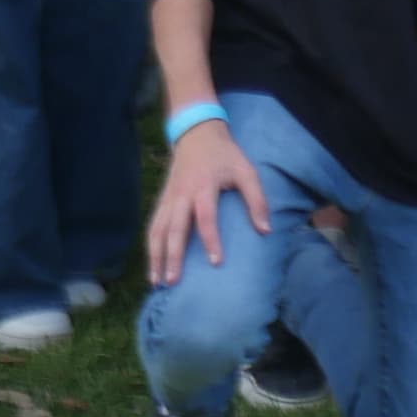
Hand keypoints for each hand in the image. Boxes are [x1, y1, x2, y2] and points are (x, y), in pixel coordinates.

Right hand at [146, 114, 270, 286]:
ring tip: (156, 282)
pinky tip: (152, 266)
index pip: (206, 218)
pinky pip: (153, 227)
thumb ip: (257, 199)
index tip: (216, 263)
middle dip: (172, 256)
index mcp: (204, 186)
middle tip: (173, 282)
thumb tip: (265, 231)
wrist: (196, 133)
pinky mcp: (161, 201)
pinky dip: (150, 248)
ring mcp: (168, 198)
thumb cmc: (225, 155)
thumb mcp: (246, 170)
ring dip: (155, 257)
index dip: (211, 240)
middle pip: (174, 229)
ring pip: (157, 231)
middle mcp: (182, 195)